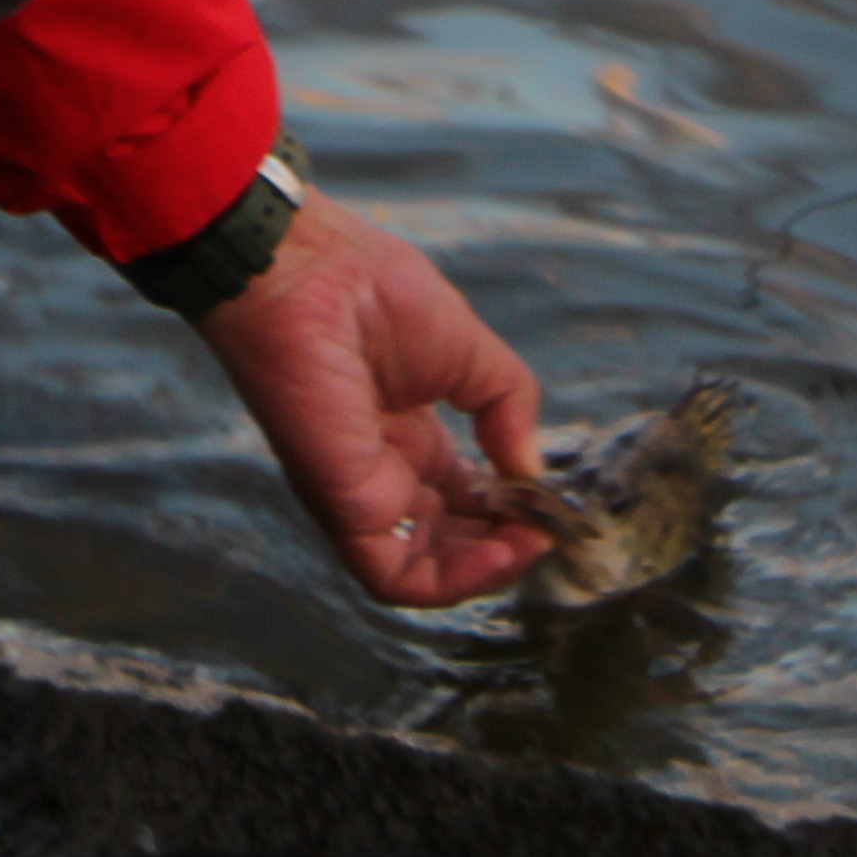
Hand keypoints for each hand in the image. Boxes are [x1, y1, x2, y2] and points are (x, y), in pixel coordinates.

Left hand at [195, 192, 556, 606]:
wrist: (310, 276)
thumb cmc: (373, 292)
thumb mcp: (468, 350)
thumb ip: (506, 408)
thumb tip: (530, 471)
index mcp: (406, 431)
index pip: (460, 498)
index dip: (508, 508)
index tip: (546, 500)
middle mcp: (382, 470)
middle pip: (446, 540)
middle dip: (502, 545)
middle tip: (543, 528)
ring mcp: (360, 492)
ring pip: (420, 571)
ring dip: (483, 572)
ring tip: (527, 544)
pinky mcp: (343, 507)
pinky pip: (394, 575)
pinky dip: (452, 580)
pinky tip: (498, 551)